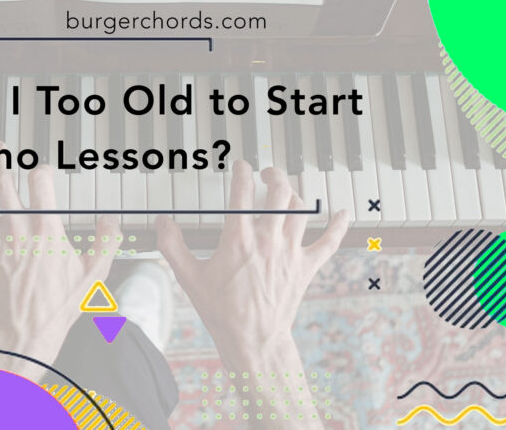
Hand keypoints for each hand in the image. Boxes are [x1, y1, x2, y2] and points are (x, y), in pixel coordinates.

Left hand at [0, 158, 120, 377]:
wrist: (25, 332)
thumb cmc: (58, 306)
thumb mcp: (93, 273)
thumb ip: (105, 242)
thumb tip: (110, 221)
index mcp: (44, 228)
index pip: (40, 182)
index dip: (41, 170)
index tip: (42, 170)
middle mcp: (15, 228)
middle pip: (2, 181)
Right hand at [157, 160, 348, 371]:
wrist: (252, 339)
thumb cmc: (221, 310)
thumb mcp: (189, 277)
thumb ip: (172, 245)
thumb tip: (162, 222)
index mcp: (238, 238)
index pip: (242, 191)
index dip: (242, 172)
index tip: (241, 166)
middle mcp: (267, 239)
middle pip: (279, 192)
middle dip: (275, 176)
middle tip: (267, 175)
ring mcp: (290, 252)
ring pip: (301, 209)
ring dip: (296, 194)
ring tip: (287, 191)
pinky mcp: (306, 267)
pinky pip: (329, 242)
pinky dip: (338, 226)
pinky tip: (343, 214)